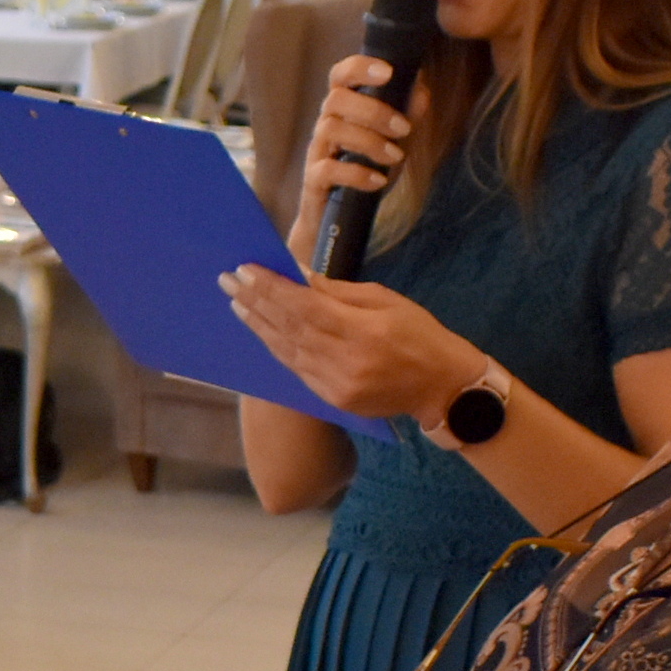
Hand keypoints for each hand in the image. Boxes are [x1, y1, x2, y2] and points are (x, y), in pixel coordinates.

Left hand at [219, 264, 478, 429]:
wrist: (442, 387)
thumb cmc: (419, 334)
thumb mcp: (386, 300)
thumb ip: (338, 291)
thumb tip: (297, 273)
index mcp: (363, 331)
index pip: (304, 306)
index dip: (271, 288)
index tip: (245, 270)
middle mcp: (346, 361)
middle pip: (289, 328)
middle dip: (256, 302)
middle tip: (228, 281)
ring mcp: (337, 385)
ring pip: (287, 351)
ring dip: (259, 326)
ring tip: (237, 304)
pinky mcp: (333, 400)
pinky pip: (296, 370)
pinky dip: (277, 349)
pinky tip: (261, 331)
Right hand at [296, 50, 413, 251]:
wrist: (339, 216)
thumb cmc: (366, 168)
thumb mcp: (393, 139)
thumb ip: (407, 114)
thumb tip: (421, 90)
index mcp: (344, 108)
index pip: (340, 75)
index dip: (359, 67)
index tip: (387, 72)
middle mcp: (326, 124)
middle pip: (336, 100)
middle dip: (374, 111)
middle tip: (404, 129)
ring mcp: (317, 151)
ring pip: (332, 130)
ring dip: (370, 142)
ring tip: (396, 157)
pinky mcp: (314, 179)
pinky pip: (328, 169)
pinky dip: (357, 174)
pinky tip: (378, 181)